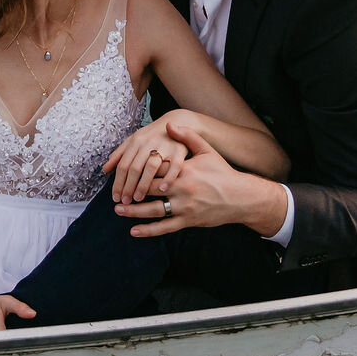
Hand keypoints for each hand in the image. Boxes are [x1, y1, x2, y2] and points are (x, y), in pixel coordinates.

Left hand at [102, 115, 193, 204]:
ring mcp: (164, 146)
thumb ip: (120, 154)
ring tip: (138, 199)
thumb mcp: (134, 140)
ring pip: (151, 167)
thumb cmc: (153, 135)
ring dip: (143, 184)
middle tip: (125, 201)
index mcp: (136, 141)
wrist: (178, 121)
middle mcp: (148, 143)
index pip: (123, 165)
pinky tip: (162, 190)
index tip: (115, 197)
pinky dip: (168, 177)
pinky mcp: (179, 150)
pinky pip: (174, 166)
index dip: (118, 182)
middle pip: (135, 167)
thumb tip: (105, 169)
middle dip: (128, 186)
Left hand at [114, 123, 287, 238]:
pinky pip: (165, 227)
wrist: (241, 197)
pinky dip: (149, 230)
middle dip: (130, 192)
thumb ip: (188, 137)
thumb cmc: (223, 173)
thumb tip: (170, 124)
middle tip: (114, 193)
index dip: (137, 171)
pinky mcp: (188, 221)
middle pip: (149, 190)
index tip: (123, 172)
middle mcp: (182, 189)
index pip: (154, 170)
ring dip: (134, 212)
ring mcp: (185, 207)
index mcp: (183, 171)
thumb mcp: (207, 151)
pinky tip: (134, 231)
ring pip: (154, 210)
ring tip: (118, 210)